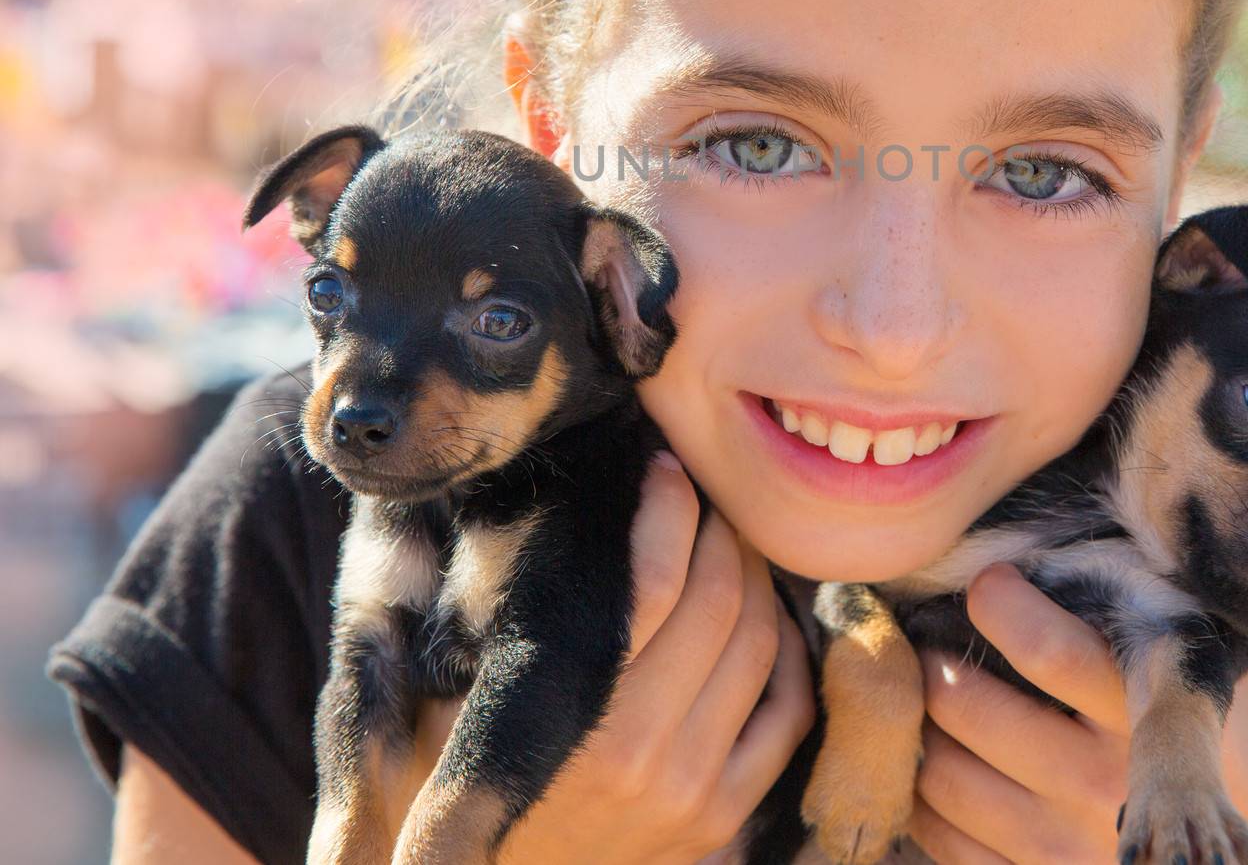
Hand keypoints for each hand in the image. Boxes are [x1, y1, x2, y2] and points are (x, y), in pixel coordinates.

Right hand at [404, 451, 814, 864]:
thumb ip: (468, 623)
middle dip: (718, 526)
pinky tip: (758, 614)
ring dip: (755, 575)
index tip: (661, 465)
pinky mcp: (723, 818)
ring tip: (727, 539)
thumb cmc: (439, 793)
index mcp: (575, 719)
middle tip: (702, 491)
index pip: (656, 581)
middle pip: (720, 598)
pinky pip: (787, 711)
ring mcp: (692, 791)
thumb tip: (518, 510)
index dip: (667, 506)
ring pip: (760, 642)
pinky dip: (786, 651)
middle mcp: (642, 755)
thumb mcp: (423, 712)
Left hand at [908, 563, 1247, 863]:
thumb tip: (1106, 503)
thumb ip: (1170, 600)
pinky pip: (935, 833)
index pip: (1049, 650)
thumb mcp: (1222, 662)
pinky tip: (946, 755)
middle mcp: (1104, 788)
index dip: (1000, 603)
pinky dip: (922, 789)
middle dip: (938, 657)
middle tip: (939, 633)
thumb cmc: (1240, 748)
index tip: (992, 580)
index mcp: (1152, 715)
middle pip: (967, 705)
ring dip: (920, 721)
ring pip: (937, 770)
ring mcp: (1064, 848)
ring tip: (939, 690)